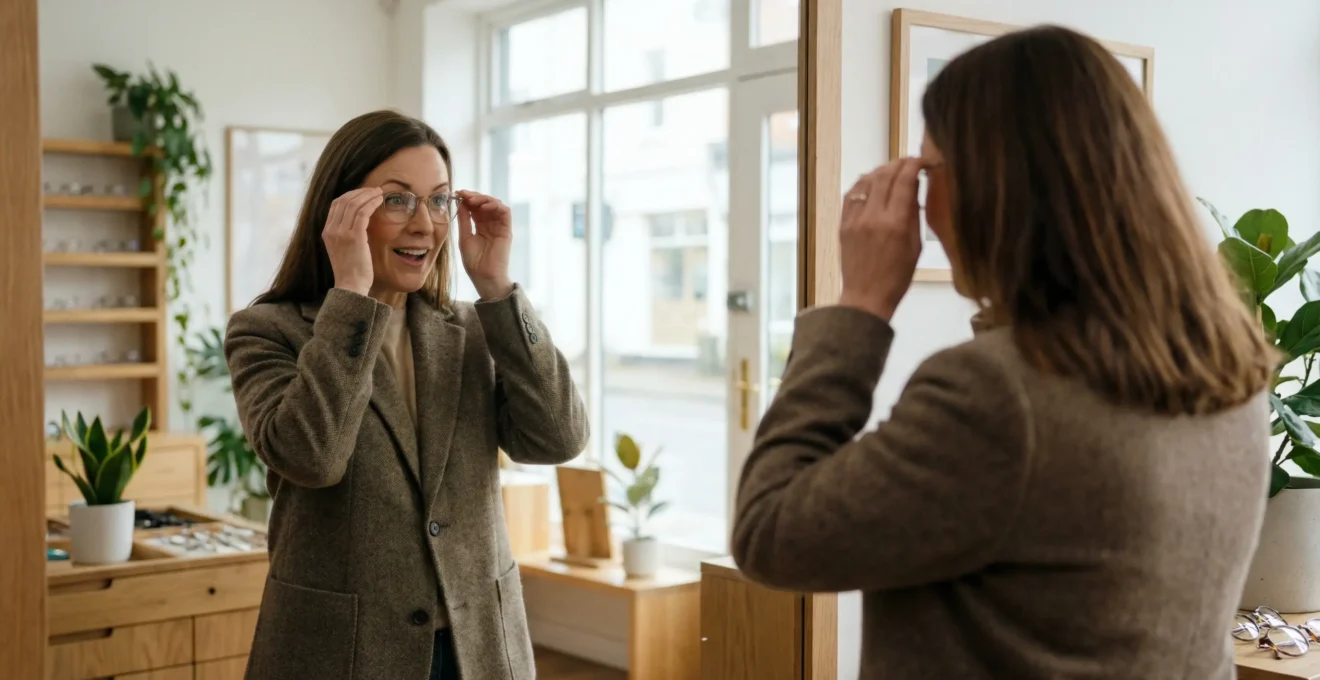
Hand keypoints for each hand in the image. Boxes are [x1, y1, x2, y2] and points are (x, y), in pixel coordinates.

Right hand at [323, 187, 383, 296]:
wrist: (351, 286)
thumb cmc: (351, 271)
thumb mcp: (343, 249)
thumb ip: (346, 234)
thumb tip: (360, 221)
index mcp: (326, 232)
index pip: (335, 205)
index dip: (350, 195)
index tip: (363, 193)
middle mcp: (331, 230)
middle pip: (343, 201)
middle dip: (360, 192)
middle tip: (374, 189)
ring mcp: (341, 233)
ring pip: (354, 204)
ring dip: (368, 195)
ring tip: (379, 192)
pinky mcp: (354, 237)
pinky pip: (363, 213)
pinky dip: (372, 203)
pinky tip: (380, 201)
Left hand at [456, 190, 514, 299]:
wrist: (484, 277)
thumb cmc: (474, 262)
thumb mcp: (464, 238)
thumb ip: (464, 220)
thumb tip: (460, 203)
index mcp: (480, 226)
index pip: (475, 207)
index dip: (467, 199)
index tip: (457, 193)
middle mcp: (491, 224)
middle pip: (485, 203)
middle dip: (474, 196)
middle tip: (463, 194)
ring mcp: (499, 226)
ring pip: (496, 204)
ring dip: (484, 199)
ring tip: (472, 200)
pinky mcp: (507, 230)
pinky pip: (505, 212)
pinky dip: (495, 205)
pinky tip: (483, 207)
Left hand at [837, 158, 923, 320]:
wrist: (866, 297)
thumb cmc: (898, 277)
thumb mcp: (916, 247)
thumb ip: (914, 214)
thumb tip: (915, 187)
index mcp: (896, 224)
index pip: (904, 182)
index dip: (914, 165)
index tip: (922, 160)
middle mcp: (873, 217)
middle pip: (885, 176)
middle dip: (899, 164)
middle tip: (910, 161)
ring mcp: (855, 219)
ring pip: (867, 181)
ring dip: (881, 170)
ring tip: (892, 169)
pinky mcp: (843, 224)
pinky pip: (852, 195)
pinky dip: (863, 183)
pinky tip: (872, 181)